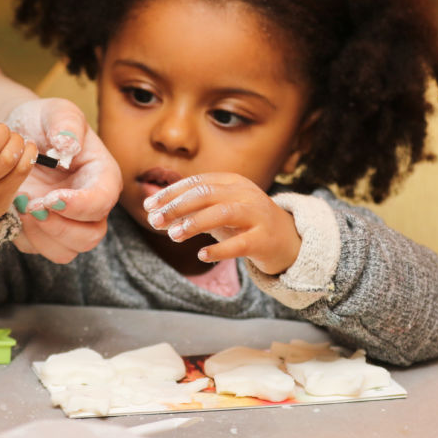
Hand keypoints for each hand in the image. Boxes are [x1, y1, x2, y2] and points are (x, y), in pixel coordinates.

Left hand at [5, 98, 121, 263]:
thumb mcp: (55, 110)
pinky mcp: (43, 232)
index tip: (51, 197)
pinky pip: (37, 249)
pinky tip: (11, 211)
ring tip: (20, 207)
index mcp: (101, 176)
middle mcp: (89, 205)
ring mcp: (67, 222)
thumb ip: (66, 122)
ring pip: (65, 251)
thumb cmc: (41, 121)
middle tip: (32, 205)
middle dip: (60, 227)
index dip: (79, 205)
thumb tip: (69, 144)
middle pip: (90, 237)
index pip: (101, 202)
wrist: (16, 133)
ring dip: (41, 236)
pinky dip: (23, 237)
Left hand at [142, 173, 300, 274]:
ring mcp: (257, 215)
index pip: (197, 182)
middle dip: (177, 206)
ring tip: (173, 235)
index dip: (171, 193)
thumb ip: (193, 209)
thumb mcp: (219, 211)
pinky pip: (240, 244)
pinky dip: (219, 250)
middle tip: (155, 221)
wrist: (288, 240)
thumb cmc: (245, 224)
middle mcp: (246, 194)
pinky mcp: (265, 239)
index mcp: (233, 182)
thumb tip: (155, 212)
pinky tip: (201, 255)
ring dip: (195, 223)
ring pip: (223, 213)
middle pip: (207, 194)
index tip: (149, 205)